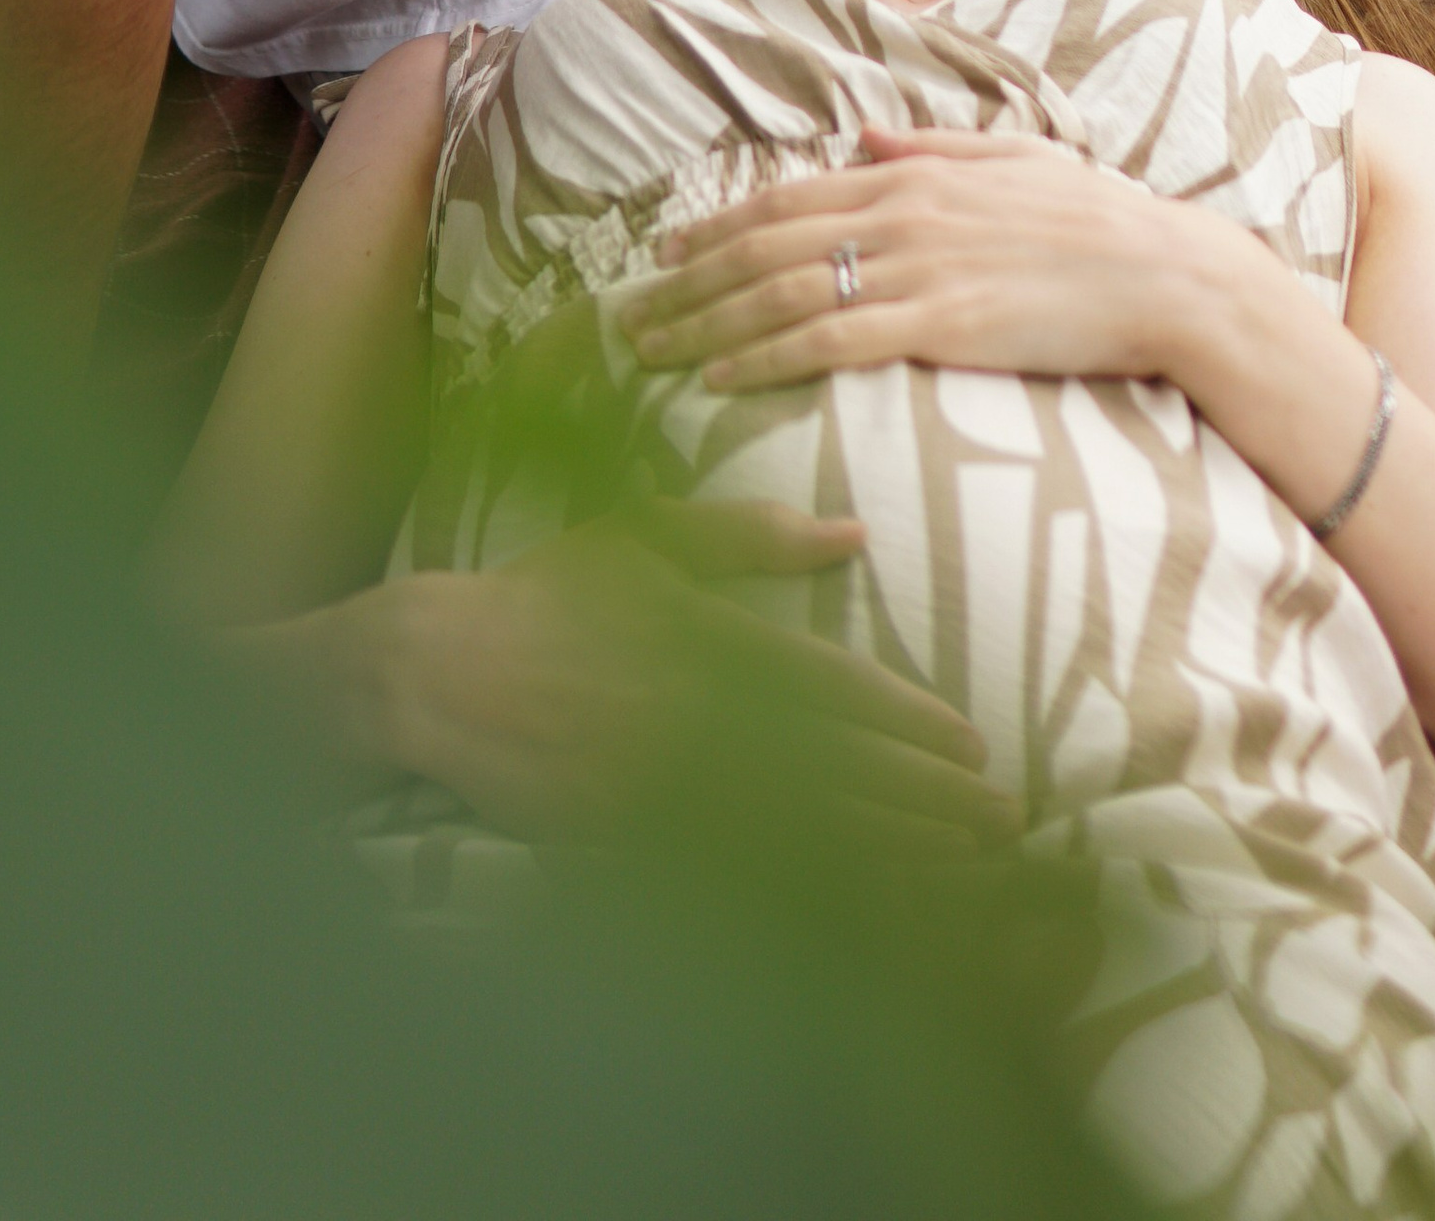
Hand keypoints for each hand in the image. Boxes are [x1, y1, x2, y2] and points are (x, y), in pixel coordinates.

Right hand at [239, 508, 1012, 855]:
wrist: (431, 669)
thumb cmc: (549, 593)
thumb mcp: (644, 537)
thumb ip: (748, 534)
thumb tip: (852, 532)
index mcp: (704, 639)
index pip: (830, 690)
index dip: (908, 721)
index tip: (973, 743)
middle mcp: (689, 716)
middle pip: (827, 767)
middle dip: (922, 796)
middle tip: (1002, 815)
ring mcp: (652, 786)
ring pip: (789, 827)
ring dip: (882, 847)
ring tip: (960, 859)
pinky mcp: (616, 841)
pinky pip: (724, 873)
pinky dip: (798, 887)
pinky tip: (858, 902)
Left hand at [623, 127, 1251, 395]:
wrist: (1166, 274)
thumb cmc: (1098, 224)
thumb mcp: (1014, 159)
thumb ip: (933, 146)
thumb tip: (866, 132)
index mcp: (915, 175)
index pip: (791, 197)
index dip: (718, 226)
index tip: (666, 253)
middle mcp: (902, 211)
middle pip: (766, 245)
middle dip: (687, 282)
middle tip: (626, 315)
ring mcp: (917, 266)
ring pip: (781, 292)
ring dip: (704, 324)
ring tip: (651, 353)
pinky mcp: (938, 323)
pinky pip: (829, 340)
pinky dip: (764, 357)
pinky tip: (721, 379)